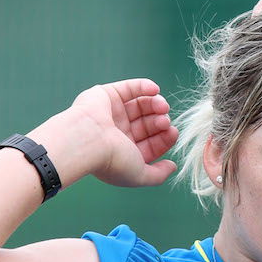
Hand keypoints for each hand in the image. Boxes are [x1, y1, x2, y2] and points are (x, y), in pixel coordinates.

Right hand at [46, 78, 178, 187]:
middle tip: (165, 121)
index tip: (173, 133)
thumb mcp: (140, 175)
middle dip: (160, 122)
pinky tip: (155, 90)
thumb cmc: (112, 160)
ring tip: (162, 107)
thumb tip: (172, 166)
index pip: (150, 144)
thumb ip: (158, 175)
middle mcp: (116, 133)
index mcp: (122, 152)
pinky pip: (129, 88)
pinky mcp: (106, 95)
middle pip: (146, 124)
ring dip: (155, 104)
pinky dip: (144, 87)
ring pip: (140, 105)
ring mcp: (112, 114)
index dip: (164, 138)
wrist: (87, 140)